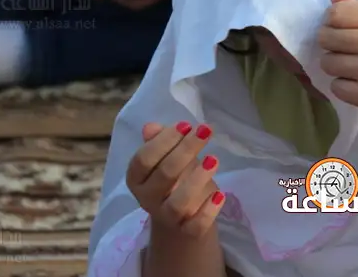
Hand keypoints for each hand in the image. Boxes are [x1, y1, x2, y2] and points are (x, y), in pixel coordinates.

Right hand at [126, 121, 224, 237]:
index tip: (186, 125)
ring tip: (213, 160)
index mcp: (136, 179)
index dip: (164, 140)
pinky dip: (208, 211)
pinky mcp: (187, 232)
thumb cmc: (173, 180)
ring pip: (179, 203)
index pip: (144, 159)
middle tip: (205, 131)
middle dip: (186, 150)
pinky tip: (220, 194)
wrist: (179, 221)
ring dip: (197, 179)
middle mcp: (147, 199)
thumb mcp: (166, 158)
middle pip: (164, 174)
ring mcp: (166, 217)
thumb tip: (151, 127)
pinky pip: (196, 225)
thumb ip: (159, 142)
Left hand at [317, 0, 357, 125]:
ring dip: (336, 65)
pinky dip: (344, 87)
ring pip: (326, 63)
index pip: (335, 13)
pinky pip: (335, 87)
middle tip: (345, 49)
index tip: (340, 28)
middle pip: (325, 37)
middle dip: (330, 43)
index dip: (331, 20)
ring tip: (354, 67)